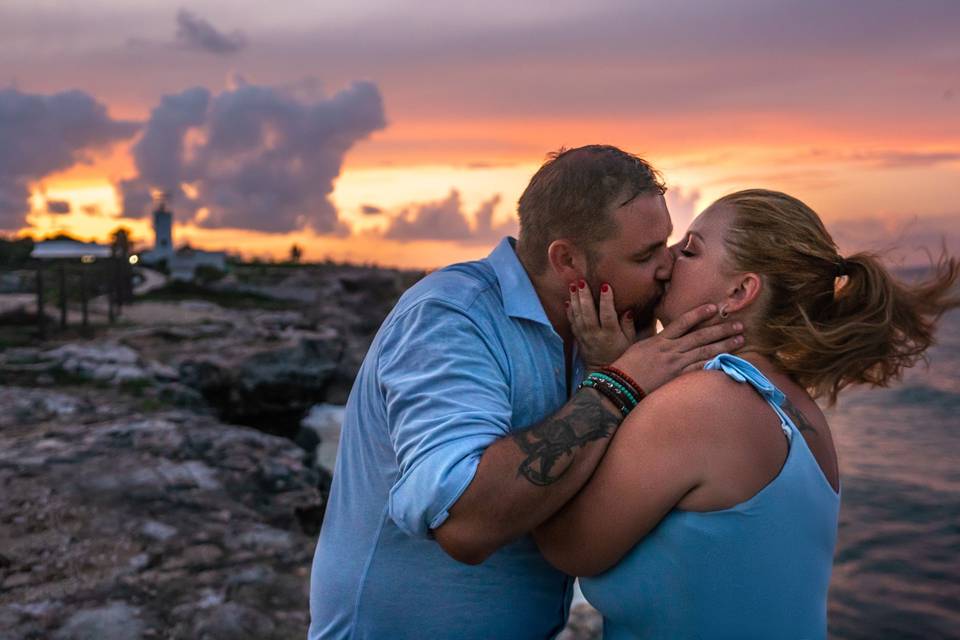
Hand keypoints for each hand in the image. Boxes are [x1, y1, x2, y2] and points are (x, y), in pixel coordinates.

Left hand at [567, 280, 636, 368]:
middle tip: (581, 281)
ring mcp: (584, 336)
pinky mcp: (578, 337)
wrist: (603, 370)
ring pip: (577, 316)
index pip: (607, 315)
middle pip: (588, 313)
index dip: (606, 300)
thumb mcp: (630, 341)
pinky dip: (569, 311)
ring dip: (575, 299)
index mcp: (610, 334)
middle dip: (584, 296)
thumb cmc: (620, 353)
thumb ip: (628, 325)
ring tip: (573, 285)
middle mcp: (595, 334)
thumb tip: (628, 310)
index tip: (605, 286)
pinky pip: (572, 322)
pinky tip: (568, 300)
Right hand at [611, 303, 743, 393]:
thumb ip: (652, 339)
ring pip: (705, 352)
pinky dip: (714, 365)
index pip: (683, 322)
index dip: (699, 313)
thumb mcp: (637, 346)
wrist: (619, 386)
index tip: (714, 307)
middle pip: (700, 336)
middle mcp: (670, 350)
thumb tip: (661, 332)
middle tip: (739, 324)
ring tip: (740, 339)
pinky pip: (699, 370)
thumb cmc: (624, 367)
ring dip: (724, 345)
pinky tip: (728, 361)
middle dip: (721, 329)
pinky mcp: (677, 379)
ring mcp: (675, 365)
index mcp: (660, 340)